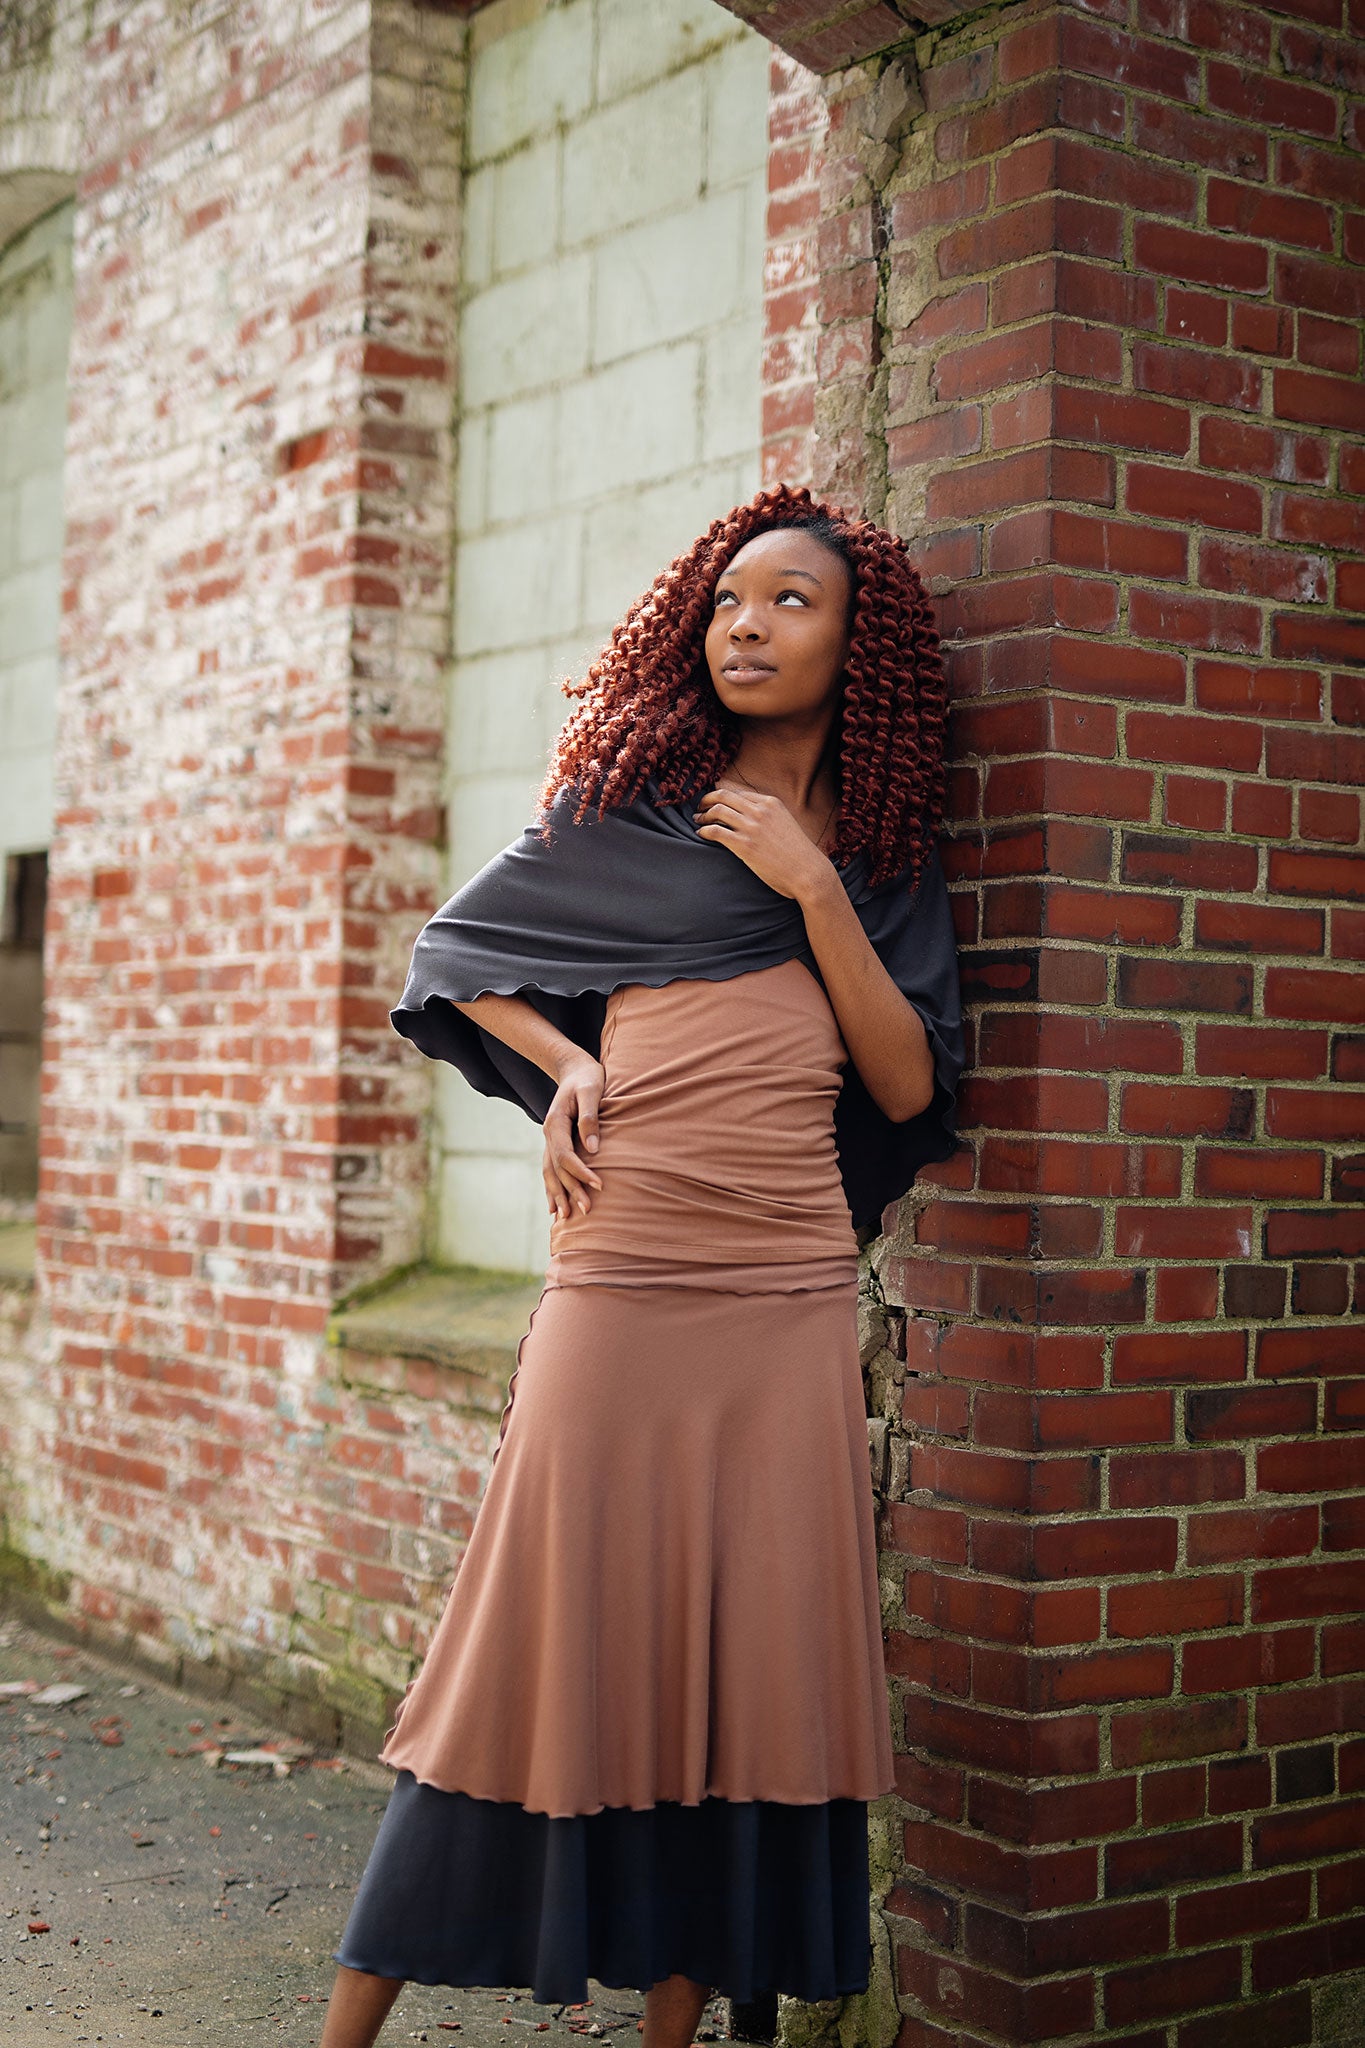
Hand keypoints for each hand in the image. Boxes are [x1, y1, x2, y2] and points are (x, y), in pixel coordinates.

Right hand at [542, 1053, 603, 1220]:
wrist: (574, 1068)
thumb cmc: (587, 1077)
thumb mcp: (591, 1090)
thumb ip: (590, 1117)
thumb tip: (593, 1148)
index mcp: (555, 1123)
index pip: (565, 1155)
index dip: (581, 1172)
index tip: (599, 1185)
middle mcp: (549, 1134)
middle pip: (556, 1169)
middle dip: (570, 1190)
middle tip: (586, 1211)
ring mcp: (550, 1140)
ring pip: (550, 1173)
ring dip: (558, 1194)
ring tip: (565, 1217)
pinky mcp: (557, 1143)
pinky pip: (551, 1170)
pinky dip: (552, 1188)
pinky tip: (554, 1206)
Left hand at [694, 782, 833, 902]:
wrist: (808, 872)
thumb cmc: (798, 854)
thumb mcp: (786, 823)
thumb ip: (769, 816)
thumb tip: (751, 817)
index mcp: (771, 803)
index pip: (738, 793)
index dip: (722, 796)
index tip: (714, 803)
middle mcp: (760, 810)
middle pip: (724, 795)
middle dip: (707, 800)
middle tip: (699, 808)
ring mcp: (752, 827)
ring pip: (717, 810)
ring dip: (703, 815)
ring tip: (697, 821)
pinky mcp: (744, 845)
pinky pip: (715, 831)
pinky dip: (704, 830)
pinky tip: (700, 834)